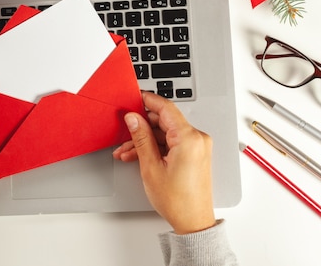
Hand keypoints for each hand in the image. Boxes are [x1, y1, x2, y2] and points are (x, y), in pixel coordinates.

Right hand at [112, 92, 215, 234]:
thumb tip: (133, 118)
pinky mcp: (194, 154)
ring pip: (165, 134)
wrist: (193, 222)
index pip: (166, 108)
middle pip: (164, 121)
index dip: (147, 100)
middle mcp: (197, 139)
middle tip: (123, 132)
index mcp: (189, 138)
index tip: (134, 98)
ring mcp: (196, 146)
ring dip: (144, 140)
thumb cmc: (178, 201)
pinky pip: (171, 143)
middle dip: (141, 127)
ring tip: (126, 152)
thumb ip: (141, 138)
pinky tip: (138, 155)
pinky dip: (154, 147)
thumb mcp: (151, 167)